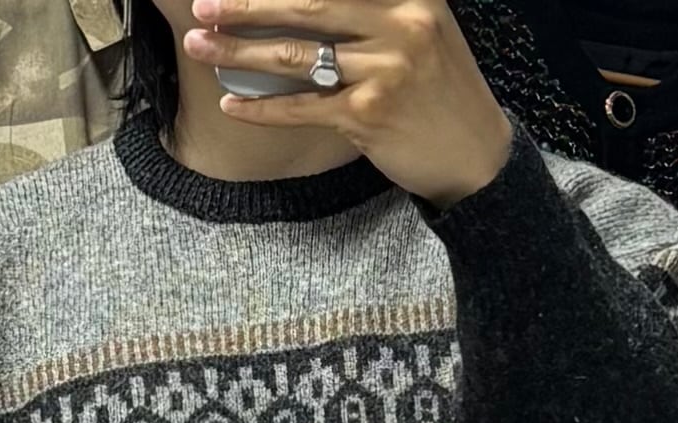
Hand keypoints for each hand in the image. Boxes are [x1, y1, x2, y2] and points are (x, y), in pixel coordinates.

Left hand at [183, 0, 512, 208]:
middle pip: (306, 5)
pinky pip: (303, 108)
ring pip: (296, 56)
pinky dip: (263, 107)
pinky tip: (232, 103)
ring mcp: (385, 69)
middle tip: (204, 4)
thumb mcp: (421, 27)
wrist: (476, 153)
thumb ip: (376, 7)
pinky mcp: (370, 115)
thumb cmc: (439, 89)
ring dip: (240, 51)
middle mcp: (401, 21)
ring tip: (201, 46)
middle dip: (246, 5)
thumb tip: (307, 5)